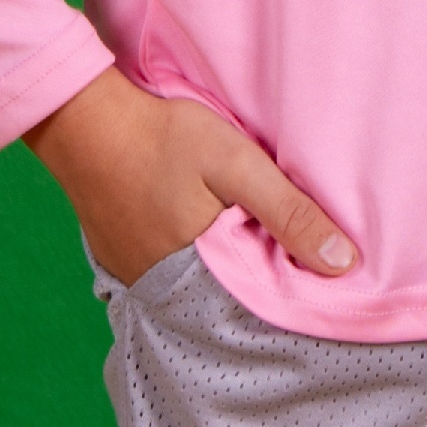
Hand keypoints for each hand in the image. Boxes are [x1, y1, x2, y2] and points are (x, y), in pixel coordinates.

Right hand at [23, 66, 356, 285]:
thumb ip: (287, 211)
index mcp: (199, 276)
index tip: (322, 281)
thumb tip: (343, 263)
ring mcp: (138, 279)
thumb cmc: (161, 137)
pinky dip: (193, 263)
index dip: (290, 292)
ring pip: (199, 288)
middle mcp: (164, 291)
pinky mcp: (123, 262)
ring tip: (252, 246)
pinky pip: (170, 276)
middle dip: (258, 283)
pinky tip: (207, 236)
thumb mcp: (235, 165)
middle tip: (289, 259)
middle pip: (229, 301)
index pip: (260, 305)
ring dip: (225, 273)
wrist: (82, 121)